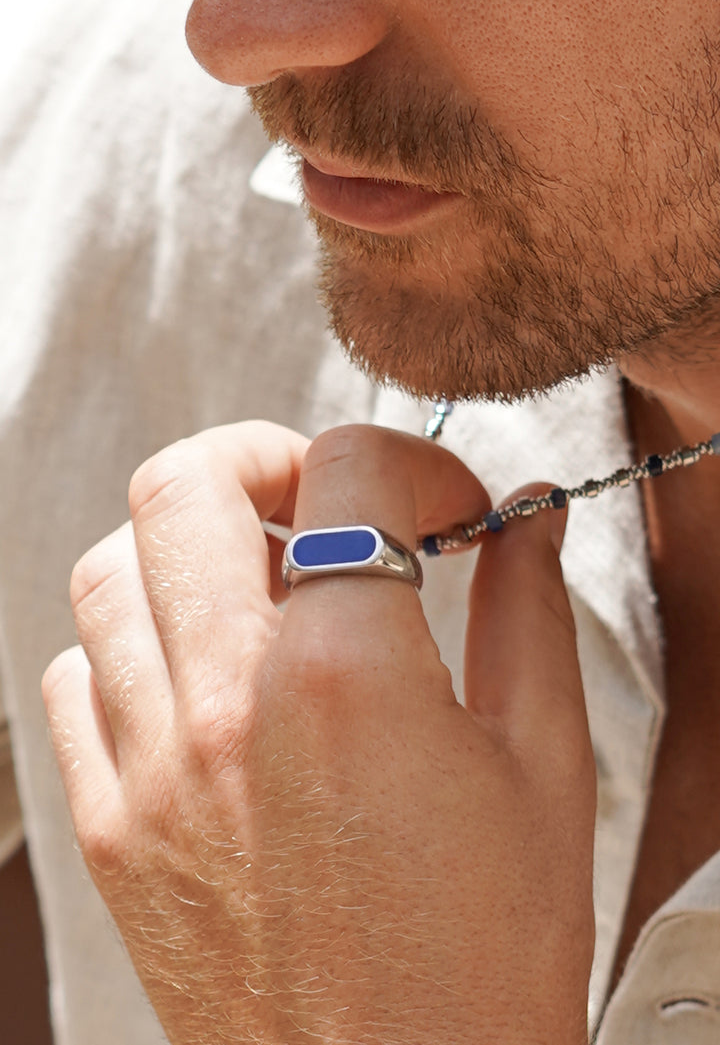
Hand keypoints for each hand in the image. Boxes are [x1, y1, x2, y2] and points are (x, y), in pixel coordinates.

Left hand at [43, 421, 594, 1044]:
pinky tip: (201, 681)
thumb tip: (524, 521)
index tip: (441, 509)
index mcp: (350, 677)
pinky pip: (73, 679)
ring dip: (187, 550)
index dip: (412, 460)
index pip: (346, 468)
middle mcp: (227, 706)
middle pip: (182, 483)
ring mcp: (148, 771)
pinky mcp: (108, 832)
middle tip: (319, 502)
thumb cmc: (485, 963)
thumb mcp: (546, 768)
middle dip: (262, 460)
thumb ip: (529, 613)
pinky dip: (132, 647)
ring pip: (109, 570)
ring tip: (260, 589)